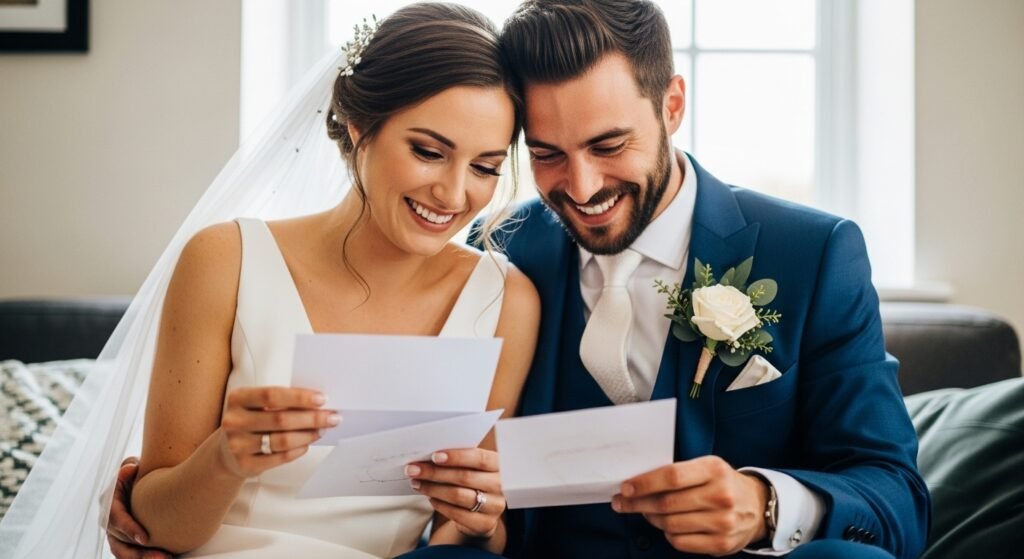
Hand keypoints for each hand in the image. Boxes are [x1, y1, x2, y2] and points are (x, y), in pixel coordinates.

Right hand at [106, 457, 171, 558]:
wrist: (142, 482)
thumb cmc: (138, 473)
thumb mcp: (132, 467)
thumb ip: (129, 467)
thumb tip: (130, 468)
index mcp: (109, 502)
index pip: (116, 520)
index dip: (128, 529)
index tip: (145, 538)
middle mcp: (110, 521)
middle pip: (120, 544)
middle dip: (139, 553)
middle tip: (160, 557)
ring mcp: (117, 534)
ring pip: (126, 553)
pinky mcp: (127, 541)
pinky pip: (133, 554)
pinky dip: (145, 558)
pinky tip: (166, 558)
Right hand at [218, 386, 336, 477]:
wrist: (227, 451)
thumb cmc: (252, 420)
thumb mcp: (257, 405)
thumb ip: (281, 401)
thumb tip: (318, 404)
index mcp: (238, 398)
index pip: (272, 395)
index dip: (299, 397)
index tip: (322, 399)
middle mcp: (234, 421)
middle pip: (281, 419)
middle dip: (312, 418)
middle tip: (332, 418)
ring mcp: (238, 445)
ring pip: (282, 440)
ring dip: (308, 435)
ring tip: (322, 430)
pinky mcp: (245, 464)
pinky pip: (280, 457)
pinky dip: (299, 449)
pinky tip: (307, 443)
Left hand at [406, 448, 505, 538]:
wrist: (484, 510)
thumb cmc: (474, 481)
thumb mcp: (473, 467)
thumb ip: (458, 460)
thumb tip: (428, 456)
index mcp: (499, 465)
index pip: (479, 458)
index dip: (457, 456)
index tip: (434, 456)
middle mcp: (500, 485)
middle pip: (465, 477)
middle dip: (435, 472)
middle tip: (414, 469)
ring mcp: (494, 506)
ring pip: (458, 495)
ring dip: (433, 489)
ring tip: (417, 483)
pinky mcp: (485, 524)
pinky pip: (457, 514)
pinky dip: (439, 504)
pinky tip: (429, 497)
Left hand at [612, 455, 768, 556]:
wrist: (757, 506)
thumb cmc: (722, 483)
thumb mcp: (706, 467)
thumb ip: (678, 472)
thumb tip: (637, 483)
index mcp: (715, 470)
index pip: (672, 476)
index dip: (644, 483)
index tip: (625, 488)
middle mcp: (721, 496)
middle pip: (667, 503)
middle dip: (638, 503)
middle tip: (623, 503)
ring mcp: (723, 522)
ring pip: (670, 524)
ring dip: (652, 518)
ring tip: (648, 512)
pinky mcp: (721, 544)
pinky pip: (680, 541)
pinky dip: (668, 533)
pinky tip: (669, 525)